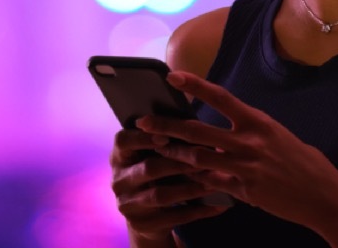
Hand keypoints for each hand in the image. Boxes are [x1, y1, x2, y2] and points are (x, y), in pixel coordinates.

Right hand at [109, 126, 230, 242]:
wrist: (149, 214)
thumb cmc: (158, 172)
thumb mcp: (153, 155)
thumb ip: (165, 138)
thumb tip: (193, 113)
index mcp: (119, 156)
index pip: (123, 141)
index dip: (143, 137)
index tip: (166, 136)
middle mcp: (118, 180)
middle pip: (148, 168)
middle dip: (178, 163)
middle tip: (204, 159)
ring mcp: (128, 204)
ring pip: (161, 195)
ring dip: (190, 188)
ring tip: (213, 183)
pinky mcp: (141, 224)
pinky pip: (173, 217)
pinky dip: (198, 211)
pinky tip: (218, 205)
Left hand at [137, 71, 337, 229]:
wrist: (323, 194)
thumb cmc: (302, 162)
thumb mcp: (277, 135)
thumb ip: (250, 130)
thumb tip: (227, 125)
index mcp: (257, 121)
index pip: (220, 97)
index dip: (194, 85)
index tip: (172, 76)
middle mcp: (249, 141)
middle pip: (198, 130)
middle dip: (166, 125)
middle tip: (142, 121)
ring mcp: (245, 166)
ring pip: (197, 158)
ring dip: (172, 154)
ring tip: (154, 148)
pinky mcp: (244, 189)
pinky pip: (211, 183)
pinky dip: (193, 180)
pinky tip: (179, 179)